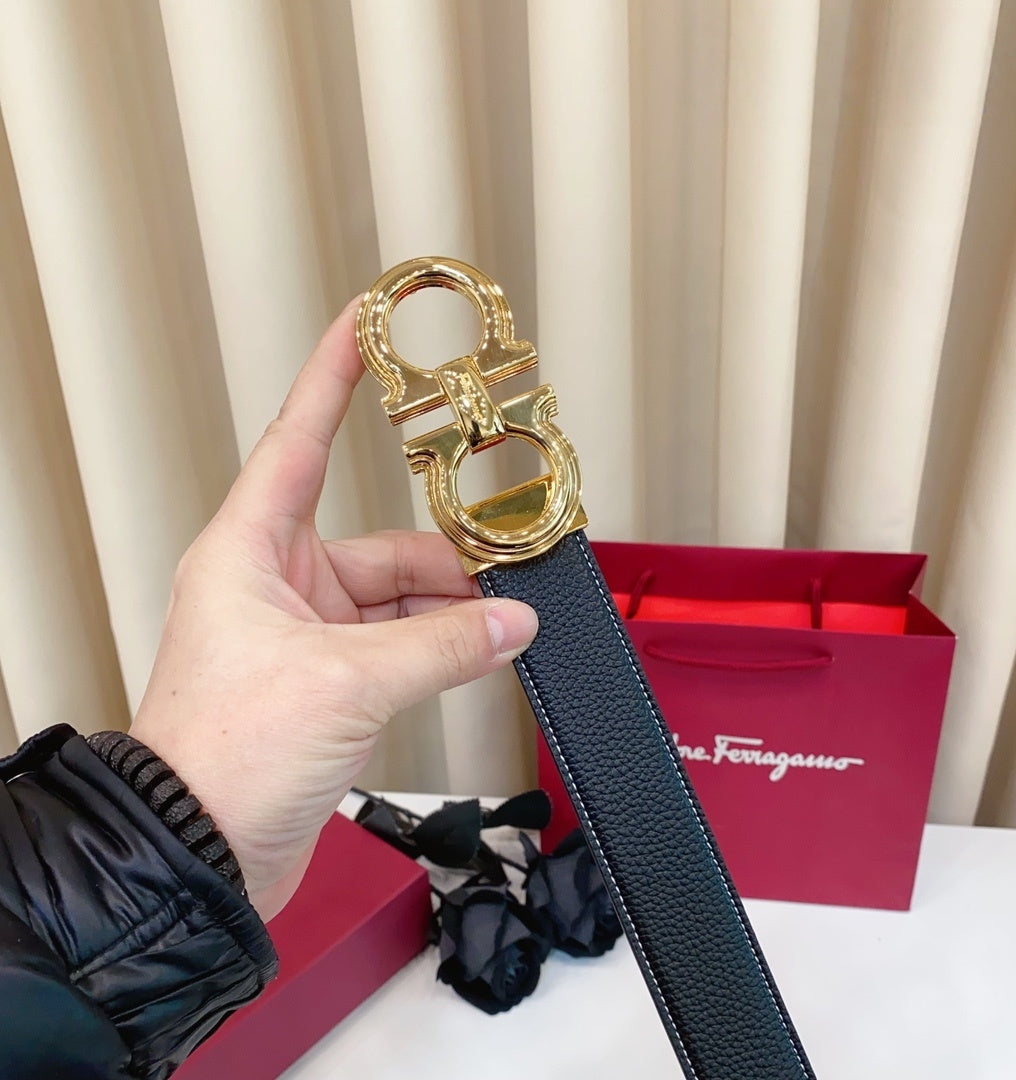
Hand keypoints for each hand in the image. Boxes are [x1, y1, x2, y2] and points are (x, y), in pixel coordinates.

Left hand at [130, 299, 537, 920]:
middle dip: (447, 560)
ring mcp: (305, 638)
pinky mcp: (328, 685)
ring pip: (398, 601)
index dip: (333, 380)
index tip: (363, 329)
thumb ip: (442, 646)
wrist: (201, 854)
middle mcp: (275, 586)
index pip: (298, 442)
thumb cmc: (224, 756)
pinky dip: (442, 649)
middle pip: (381, 544)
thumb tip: (510, 622)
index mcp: (249, 554)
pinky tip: (484, 651)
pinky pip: (399, 647)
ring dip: (452, 614)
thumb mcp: (347, 683)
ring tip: (507, 622)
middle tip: (509, 565)